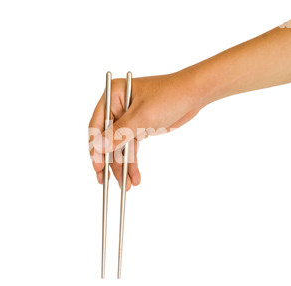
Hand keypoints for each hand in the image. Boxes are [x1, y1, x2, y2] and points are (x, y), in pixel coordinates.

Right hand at [88, 70, 204, 189]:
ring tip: (127, 185)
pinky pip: (131, 148)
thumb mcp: (143, 116)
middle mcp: (118, 106)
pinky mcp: (139, 127)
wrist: (195, 94)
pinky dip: (133, 162)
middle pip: (107, 139)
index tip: (97, 167)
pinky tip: (135, 176)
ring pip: (119, 147)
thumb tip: (98, 147)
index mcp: (113, 95)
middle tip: (106, 181)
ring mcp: (128, 118)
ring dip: (123, 166)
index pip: (97, 125)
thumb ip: (120, 133)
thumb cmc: (169, 96)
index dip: (95, 148)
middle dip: (109, 161)